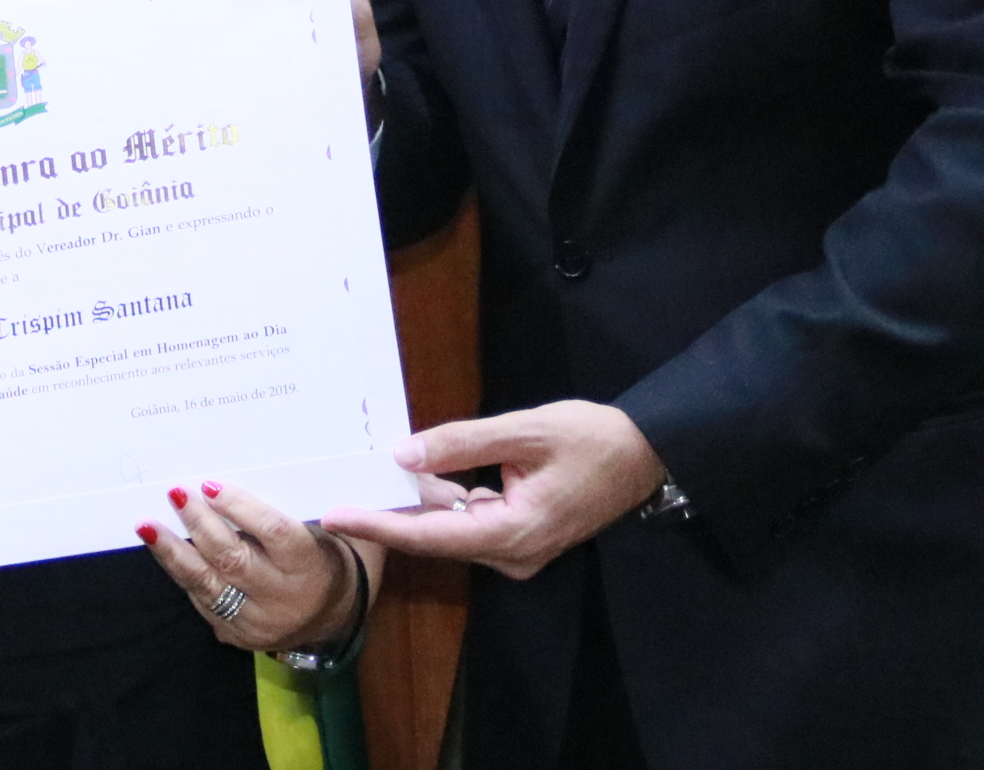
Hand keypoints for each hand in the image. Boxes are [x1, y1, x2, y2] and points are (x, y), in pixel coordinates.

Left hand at [137, 480, 374, 651]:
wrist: (328, 616)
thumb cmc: (313, 557)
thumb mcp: (309, 533)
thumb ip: (270, 516)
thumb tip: (217, 485)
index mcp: (306, 564)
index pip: (272, 532)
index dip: (239, 507)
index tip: (209, 485)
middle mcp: (281, 596)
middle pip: (233, 559)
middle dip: (199, 525)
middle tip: (175, 494)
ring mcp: (257, 622)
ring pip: (207, 585)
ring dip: (173, 552)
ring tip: (147, 526)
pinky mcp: (236, 635)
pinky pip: (202, 601)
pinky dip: (181, 572)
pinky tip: (162, 550)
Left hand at [321, 400, 663, 580]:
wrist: (648, 453)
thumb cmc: (593, 439)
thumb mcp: (525, 430)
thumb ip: (462, 443)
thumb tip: (403, 454)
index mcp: (515, 533)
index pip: (431, 535)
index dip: (380, 525)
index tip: (334, 517)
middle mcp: (512, 553)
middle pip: (436, 537)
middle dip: (386, 516)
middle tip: (334, 496)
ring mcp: (518, 548)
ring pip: (451, 529)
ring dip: (412, 506)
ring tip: (361, 483)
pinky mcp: (521, 534)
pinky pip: (470, 521)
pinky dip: (442, 501)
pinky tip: (413, 476)